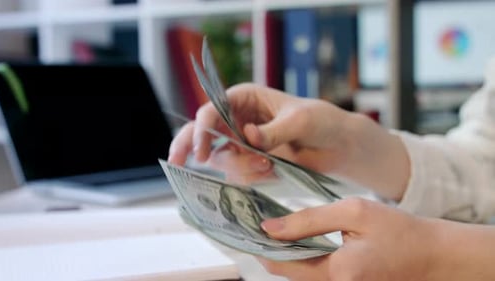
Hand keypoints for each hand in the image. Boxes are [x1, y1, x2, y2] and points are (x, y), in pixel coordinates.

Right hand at [169, 83, 409, 199]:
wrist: (337, 146)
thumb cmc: (321, 121)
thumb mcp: (300, 121)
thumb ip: (273, 130)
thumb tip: (248, 137)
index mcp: (245, 98)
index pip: (212, 110)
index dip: (202, 129)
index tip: (203, 152)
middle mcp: (238, 118)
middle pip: (202, 132)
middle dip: (189, 145)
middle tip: (177, 162)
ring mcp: (242, 142)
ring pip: (221, 158)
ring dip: (239, 167)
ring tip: (266, 166)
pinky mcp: (251, 161)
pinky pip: (237, 173)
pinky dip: (250, 176)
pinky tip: (270, 171)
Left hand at [258, 198, 454, 280]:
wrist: (432, 256)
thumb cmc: (399, 231)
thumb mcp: (354, 213)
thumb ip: (309, 220)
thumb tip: (270, 227)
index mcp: (338, 274)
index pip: (282, 265)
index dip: (260, 246)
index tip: (243, 227)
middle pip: (287, 273)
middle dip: (269, 248)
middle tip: (254, 221)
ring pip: (298, 274)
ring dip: (284, 252)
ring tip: (272, 226)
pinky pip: (313, 274)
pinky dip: (300, 257)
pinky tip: (296, 237)